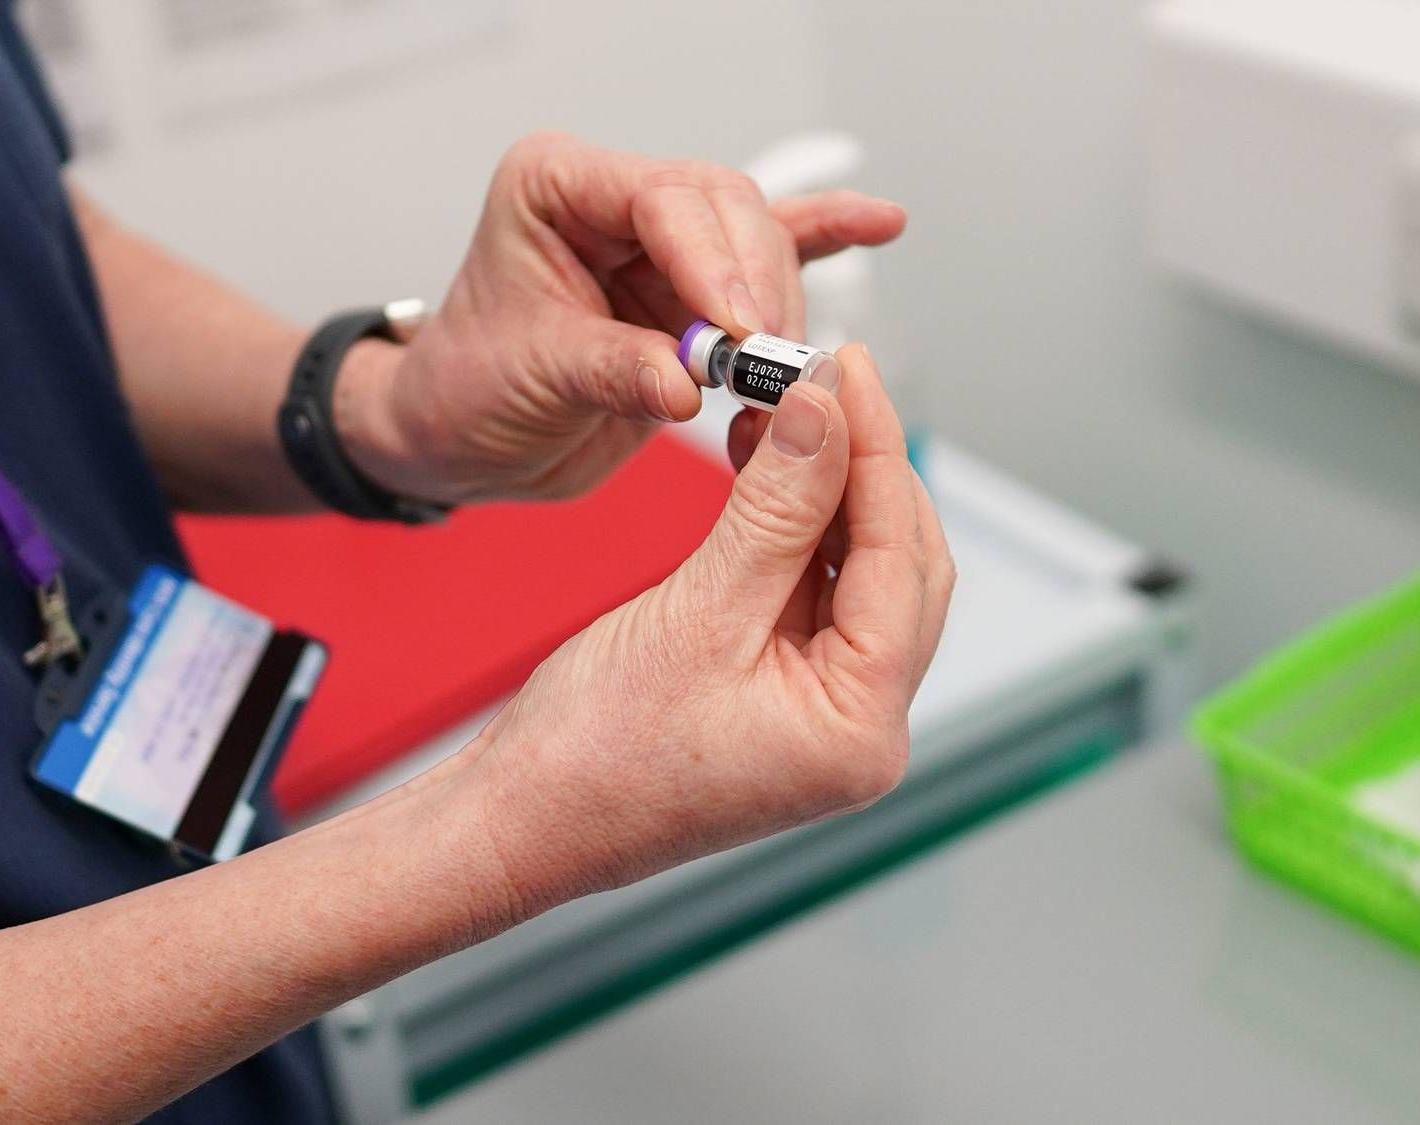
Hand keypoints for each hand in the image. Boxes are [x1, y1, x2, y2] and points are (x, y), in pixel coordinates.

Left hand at [333, 131, 905, 505]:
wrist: (460, 435)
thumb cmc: (468, 388)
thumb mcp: (531, 377)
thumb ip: (614, 371)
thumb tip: (689, 383)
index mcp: (557, 186)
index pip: (659, 198)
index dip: (711, 260)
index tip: (739, 330)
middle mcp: (613, 199)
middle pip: (724, 211)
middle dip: (756, 286)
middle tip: (769, 364)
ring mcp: (659, 240)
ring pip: (756, 241)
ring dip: (780, 305)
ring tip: (787, 369)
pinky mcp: (693, 287)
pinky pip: (772, 251)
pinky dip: (822, 240)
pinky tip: (878, 224)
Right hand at [447, 345, 954, 905]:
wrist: (519, 820)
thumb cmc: (593, 755)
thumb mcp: (697, 612)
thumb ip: (776, 508)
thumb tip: (826, 410)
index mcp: (860, 729)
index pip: (900, 557)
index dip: (876, 449)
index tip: (845, 368)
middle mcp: (860, 728)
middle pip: (898, 564)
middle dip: (862, 465)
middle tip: (824, 376)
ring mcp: (821, 715)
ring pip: (855, 572)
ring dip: (824, 489)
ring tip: (783, 408)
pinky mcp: (780, 696)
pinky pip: (807, 593)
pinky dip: (790, 527)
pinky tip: (763, 467)